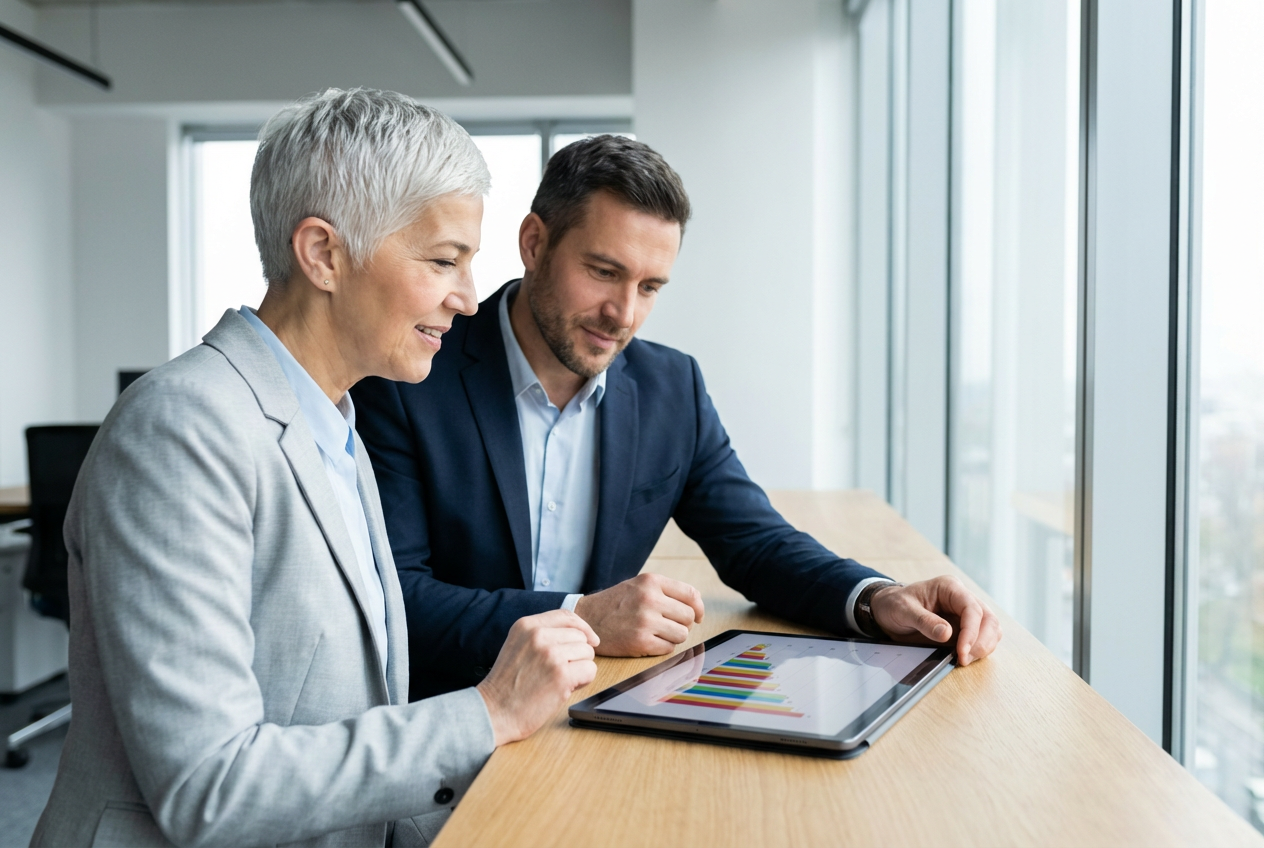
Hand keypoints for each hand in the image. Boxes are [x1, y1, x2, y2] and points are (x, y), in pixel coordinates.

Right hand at [476, 609, 598, 745]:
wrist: (494, 712)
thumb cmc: (507, 685)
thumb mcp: (518, 647)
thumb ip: (543, 636)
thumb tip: (581, 634)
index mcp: (526, 625)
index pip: (566, 615)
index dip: (583, 628)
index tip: (591, 639)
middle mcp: (539, 635)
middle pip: (580, 636)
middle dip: (577, 655)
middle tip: (560, 672)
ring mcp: (550, 653)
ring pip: (588, 653)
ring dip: (580, 668)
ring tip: (559, 680)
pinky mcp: (561, 674)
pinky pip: (590, 670)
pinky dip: (583, 681)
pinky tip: (565, 688)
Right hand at [573, 573, 704, 656]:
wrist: (587, 617)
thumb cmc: (616, 603)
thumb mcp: (639, 585)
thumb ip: (667, 591)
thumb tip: (697, 607)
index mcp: (651, 581)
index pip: (691, 595)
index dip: (699, 608)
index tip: (698, 617)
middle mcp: (650, 599)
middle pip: (689, 617)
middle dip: (683, 624)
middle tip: (669, 626)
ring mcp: (645, 621)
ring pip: (681, 634)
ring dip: (673, 637)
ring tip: (657, 633)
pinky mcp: (640, 641)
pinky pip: (668, 648)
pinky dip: (662, 647)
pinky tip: (648, 641)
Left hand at [868, 576, 1001, 665]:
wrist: (887, 610)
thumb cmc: (895, 605)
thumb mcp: (903, 610)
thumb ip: (924, 621)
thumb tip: (947, 634)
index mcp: (949, 587)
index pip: (972, 608)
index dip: (971, 631)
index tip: (962, 651)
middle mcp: (962, 598)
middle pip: (988, 618)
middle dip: (981, 641)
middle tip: (964, 659)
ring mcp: (966, 612)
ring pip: (991, 629)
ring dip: (983, 646)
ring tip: (964, 660)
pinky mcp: (965, 627)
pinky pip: (983, 638)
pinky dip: (980, 649)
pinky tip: (966, 657)